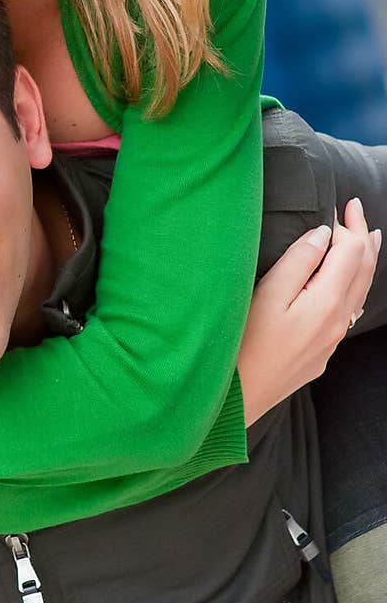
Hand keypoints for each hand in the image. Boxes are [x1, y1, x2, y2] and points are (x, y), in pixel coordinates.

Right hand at [238, 198, 380, 425]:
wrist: (235, 398)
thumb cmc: (242, 343)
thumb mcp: (267, 294)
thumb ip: (298, 261)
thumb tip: (322, 235)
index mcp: (326, 302)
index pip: (351, 252)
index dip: (346, 225)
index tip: (334, 204)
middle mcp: (336, 323)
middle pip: (362, 270)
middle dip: (362, 236)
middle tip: (356, 207)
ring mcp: (330, 342)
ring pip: (359, 293)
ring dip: (363, 261)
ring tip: (367, 238)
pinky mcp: (319, 355)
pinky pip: (348, 312)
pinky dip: (354, 285)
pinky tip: (346, 283)